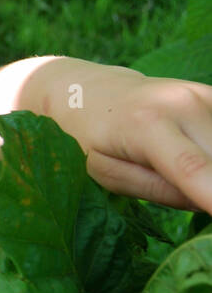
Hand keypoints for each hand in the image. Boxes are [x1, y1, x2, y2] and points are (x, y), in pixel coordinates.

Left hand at [34, 61, 211, 212]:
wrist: (94, 91)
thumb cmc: (93, 139)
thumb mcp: (109, 174)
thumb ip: (159, 190)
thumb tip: (208, 202)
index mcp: (146, 124)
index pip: (191, 167)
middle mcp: (182, 103)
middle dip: (210, 187)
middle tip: (179, 191)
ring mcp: (203, 95)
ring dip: (210, 169)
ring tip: (171, 166)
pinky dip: (211, 152)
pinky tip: (192, 152)